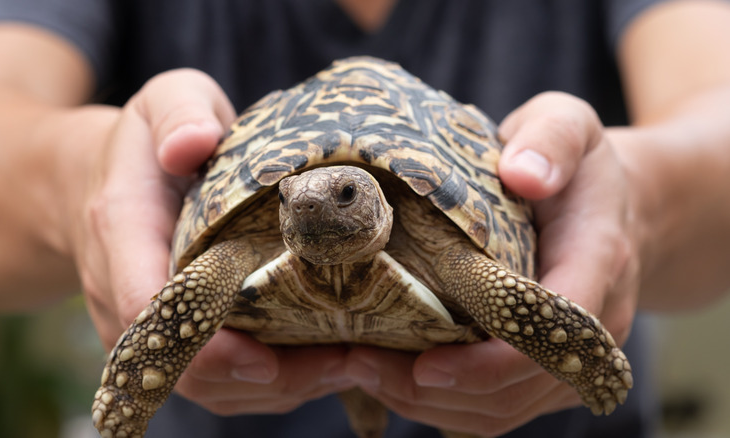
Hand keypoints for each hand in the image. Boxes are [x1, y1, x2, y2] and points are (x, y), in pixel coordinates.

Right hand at [72, 69, 351, 416]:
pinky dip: (270, 384)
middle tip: (342, 362)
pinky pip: (216, 380)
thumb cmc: (145, 141)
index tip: (265, 358)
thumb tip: (193, 144)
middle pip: (185, 366)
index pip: (147, 306)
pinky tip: (323, 365)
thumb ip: (178, 114)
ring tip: (348, 365)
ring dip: (277, 388)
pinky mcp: (173, 335)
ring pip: (205, 385)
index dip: (203, 344)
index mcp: (122, 230)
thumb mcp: (163, 100)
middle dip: (264, 377)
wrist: (98, 179)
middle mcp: (124, 292)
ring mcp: (147, 323)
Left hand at [343, 92, 640, 435]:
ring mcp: (570, 356)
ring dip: (427, 405)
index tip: (422, 365)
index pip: (548, 336)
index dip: (487, 363)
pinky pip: (497, 407)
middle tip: (358, 364)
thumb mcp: (569, 124)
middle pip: (515, 390)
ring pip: (502, 411)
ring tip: (359, 371)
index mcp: (596, 264)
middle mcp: (594, 326)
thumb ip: (553, 140)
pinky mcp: (545, 369)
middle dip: (435, 391)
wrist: (615, 206)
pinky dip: (441, 404)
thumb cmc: (580, 166)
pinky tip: (389, 377)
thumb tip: (523, 174)